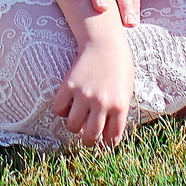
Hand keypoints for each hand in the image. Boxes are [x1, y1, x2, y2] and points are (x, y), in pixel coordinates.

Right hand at [51, 29, 133, 146]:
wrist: (105, 43)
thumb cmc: (119, 68)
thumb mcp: (126, 92)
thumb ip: (119, 113)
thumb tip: (107, 137)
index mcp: (120, 106)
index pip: (112, 137)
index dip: (106, 143)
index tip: (103, 142)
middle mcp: (102, 103)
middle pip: (90, 136)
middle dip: (89, 141)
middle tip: (87, 137)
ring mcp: (84, 94)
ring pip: (73, 126)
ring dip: (74, 127)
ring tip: (77, 120)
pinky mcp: (68, 86)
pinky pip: (59, 109)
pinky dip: (62, 111)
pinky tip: (68, 105)